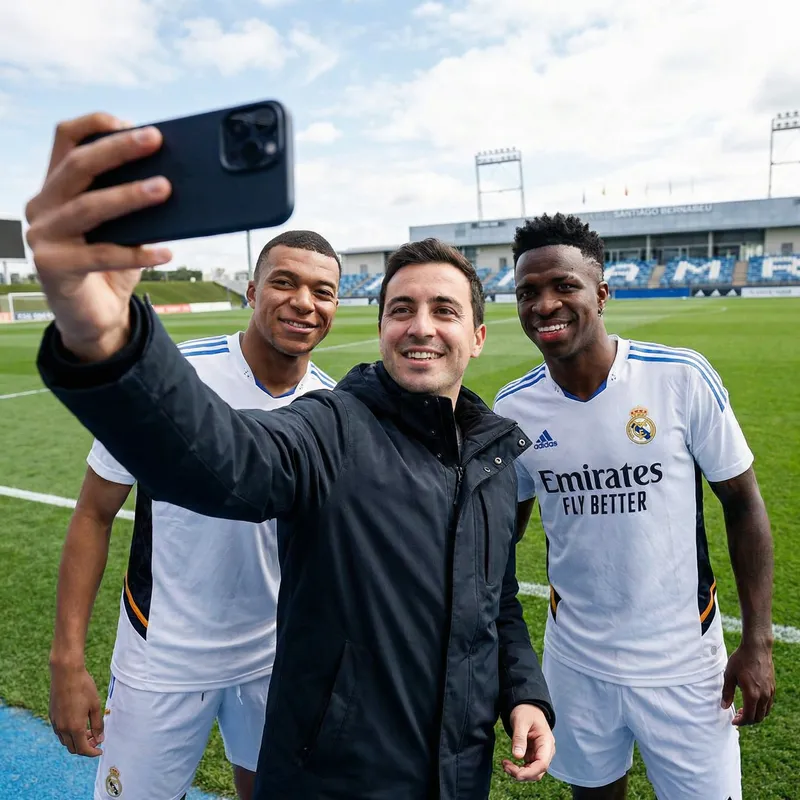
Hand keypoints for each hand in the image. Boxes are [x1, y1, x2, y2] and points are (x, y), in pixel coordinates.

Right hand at [25, 113, 172, 361]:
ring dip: (129, 196)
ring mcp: (43, 237)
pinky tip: (166, 251)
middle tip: (156, 140)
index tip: (134, 124)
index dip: (97, 126)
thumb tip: (172, 178)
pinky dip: (137, 252)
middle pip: (78, 166)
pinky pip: (101, 255)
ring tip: (165, 188)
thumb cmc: (111, 268)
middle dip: (118, 150)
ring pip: (88, 207)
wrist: (95, 320)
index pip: (66, 140)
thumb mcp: (123, 229)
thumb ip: (134, 204)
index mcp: (56, 189)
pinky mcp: (53, 268)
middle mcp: (42, 207)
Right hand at [49, 660, 104, 756]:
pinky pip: (60, 732)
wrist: (66, 674)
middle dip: (85, 747)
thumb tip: (100, 739)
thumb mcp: (95, 705)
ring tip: (89, 731)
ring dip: (77, 740)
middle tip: (96, 739)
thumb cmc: (83, 687)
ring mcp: (56, 723)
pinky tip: (78, 724)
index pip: (83, 749)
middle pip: (73, 748)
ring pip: (65, 741)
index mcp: (74, 727)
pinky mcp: (52, 716)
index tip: (100, 750)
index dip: (92, 752)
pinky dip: (69, 734)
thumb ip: (98, 724)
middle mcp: (62, 728)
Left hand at [502, 703, 554, 781]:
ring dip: (519, 772)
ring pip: (532, 772)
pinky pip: (527, 767)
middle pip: (537, 772)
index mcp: (546, 743)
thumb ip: (519, 738)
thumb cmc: (526, 711)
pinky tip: (508, 764)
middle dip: (522, 773)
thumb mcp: (521, 721)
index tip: (516, 773)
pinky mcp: (533, 755)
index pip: (542, 764)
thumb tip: (517, 756)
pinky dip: (518, 768)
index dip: (530, 772)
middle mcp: (546, 751)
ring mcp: (539, 754)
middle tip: (505, 766)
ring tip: (505, 764)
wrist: (527, 706)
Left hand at [721, 639, 774, 724]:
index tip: (733, 721)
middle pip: (758, 718)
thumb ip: (727, 692)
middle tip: (737, 716)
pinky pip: (769, 704)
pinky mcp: (773, 688)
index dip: (741, 722)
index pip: (749, 717)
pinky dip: (761, 708)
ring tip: (744, 709)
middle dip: (748, 721)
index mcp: (752, 694)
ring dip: (755, 715)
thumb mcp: (729, 675)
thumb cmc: (741, 660)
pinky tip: (752, 701)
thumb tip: (724, 706)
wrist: (756, 648)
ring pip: (765, 712)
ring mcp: (770, 692)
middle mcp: (764, 696)